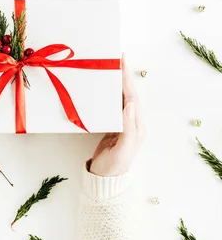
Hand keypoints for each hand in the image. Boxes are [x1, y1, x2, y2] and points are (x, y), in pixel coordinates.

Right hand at [89, 55, 143, 176]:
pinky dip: (108, 93)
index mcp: (137, 126)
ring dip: (116, 82)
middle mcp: (132, 123)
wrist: (104, 181)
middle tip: (116, 58)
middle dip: (123, 76)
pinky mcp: (112, 127)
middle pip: (127, 94)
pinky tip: (103, 86)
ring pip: (120, 98)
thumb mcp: (122, 149)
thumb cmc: (113, 167)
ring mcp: (122, 124)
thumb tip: (129, 104)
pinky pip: (111, 105)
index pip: (132, 97)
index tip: (121, 63)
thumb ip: (127, 127)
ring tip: (110, 67)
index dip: (127, 79)